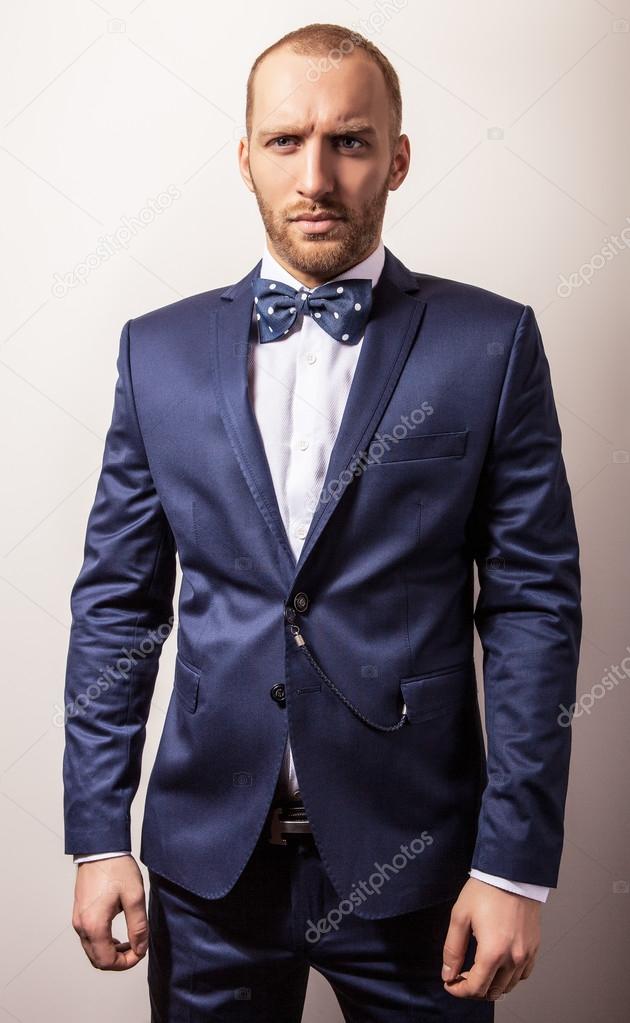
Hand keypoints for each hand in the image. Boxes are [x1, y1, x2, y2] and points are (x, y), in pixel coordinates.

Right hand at [72, 855, 147, 969]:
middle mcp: (81, 926)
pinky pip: (89, 939)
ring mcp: (77, 920)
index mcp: (94, 925)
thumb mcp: (135, 897)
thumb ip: (138, 927)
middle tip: (137, 948)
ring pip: (92, 951)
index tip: (141, 952)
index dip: (126, 963)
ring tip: (130, 941)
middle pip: (97, 960)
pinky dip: (103, 943)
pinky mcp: (79, 914)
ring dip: (110, 952)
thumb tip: (141, 948)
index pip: (107, 961)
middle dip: (119, 960)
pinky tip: (117, 935)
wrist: (100, 848)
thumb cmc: (116, 868)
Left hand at [441, 877, 540, 1000]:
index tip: (450, 984)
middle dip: (474, 989)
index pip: (476, 988)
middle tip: (461, 977)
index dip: (459, 991)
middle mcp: (513, 958)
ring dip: (491, 985)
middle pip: (492, 991)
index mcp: (493, 952)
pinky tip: (499, 966)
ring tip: (478, 972)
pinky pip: (523, 974)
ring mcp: (526, 954)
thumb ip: (453, 949)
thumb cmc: (486, 891)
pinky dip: (510, 977)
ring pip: (508, 986)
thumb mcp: (460, 916)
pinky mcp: (534, 947)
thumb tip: (448, 973)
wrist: (512, 873)